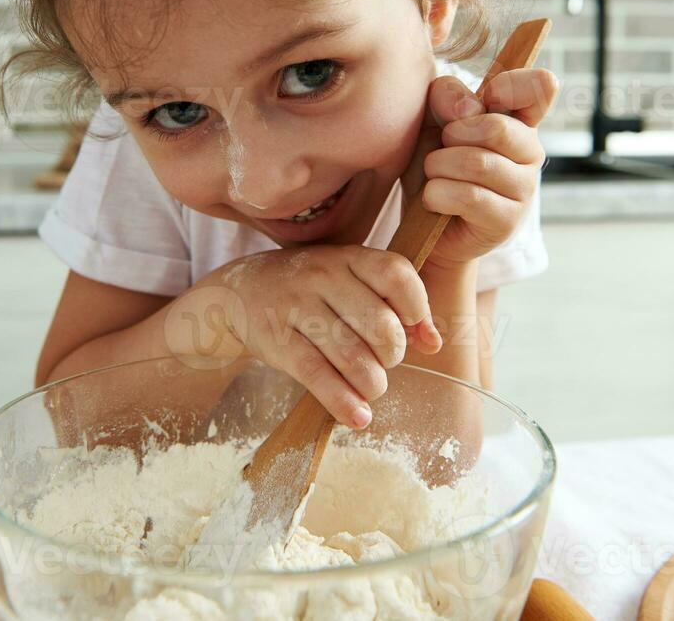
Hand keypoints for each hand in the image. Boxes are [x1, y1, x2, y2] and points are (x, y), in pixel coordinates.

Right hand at [175, 246, 443, 427]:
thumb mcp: (347, 279)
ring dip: (372, 383)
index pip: (395, 273)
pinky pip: (317, 376)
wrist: (239, 293)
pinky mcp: (277, 341)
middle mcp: (322, 276)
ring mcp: (297, 307)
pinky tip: (358, 417)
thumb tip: (434, 342)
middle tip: (387, 361)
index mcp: (347, 257)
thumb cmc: (310, 289)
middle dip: (393, 354)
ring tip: (373, 388)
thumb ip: (391, 302)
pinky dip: (343, 402)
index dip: (418, 307)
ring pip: (351, 355)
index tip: (417, 331)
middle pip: (379, 323)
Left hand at [407, 67, 558, 274]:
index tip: (484, 99)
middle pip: (496, 127)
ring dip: (439, 167)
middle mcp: (529, 152)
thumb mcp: (430, 124)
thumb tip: (467, 106)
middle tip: (441, 148)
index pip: (539, 87)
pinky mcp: (508, 220)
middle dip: (452, 135)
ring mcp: (524, 188)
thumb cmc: (433, 168)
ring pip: (478, 163)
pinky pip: (470, 197)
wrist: (422, 228)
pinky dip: (437, 195)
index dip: (510, 85)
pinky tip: (434, 201)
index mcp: (516, 119)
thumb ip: (445, 100)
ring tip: (433, 176)